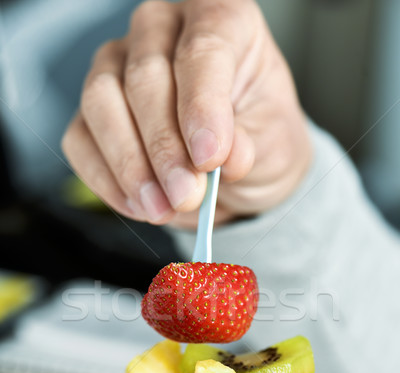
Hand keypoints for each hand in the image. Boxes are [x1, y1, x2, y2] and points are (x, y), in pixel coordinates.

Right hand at [62, 0, 310, 227]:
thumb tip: (224, 157)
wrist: (235, 168)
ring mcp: (119, 64)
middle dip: (163, 147)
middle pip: (144, 77)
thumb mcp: (272, 145)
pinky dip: (106, 179)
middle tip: (186, 195)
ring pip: (101, 101)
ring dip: (129, 165)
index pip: (203, 50)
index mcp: (219, 19)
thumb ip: (249, 146)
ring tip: (161, 207)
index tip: (209, 157)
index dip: (202, 106)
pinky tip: (138, 204)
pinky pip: (81, 139)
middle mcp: (162, 30)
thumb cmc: (257, 140)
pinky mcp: (93, 108)